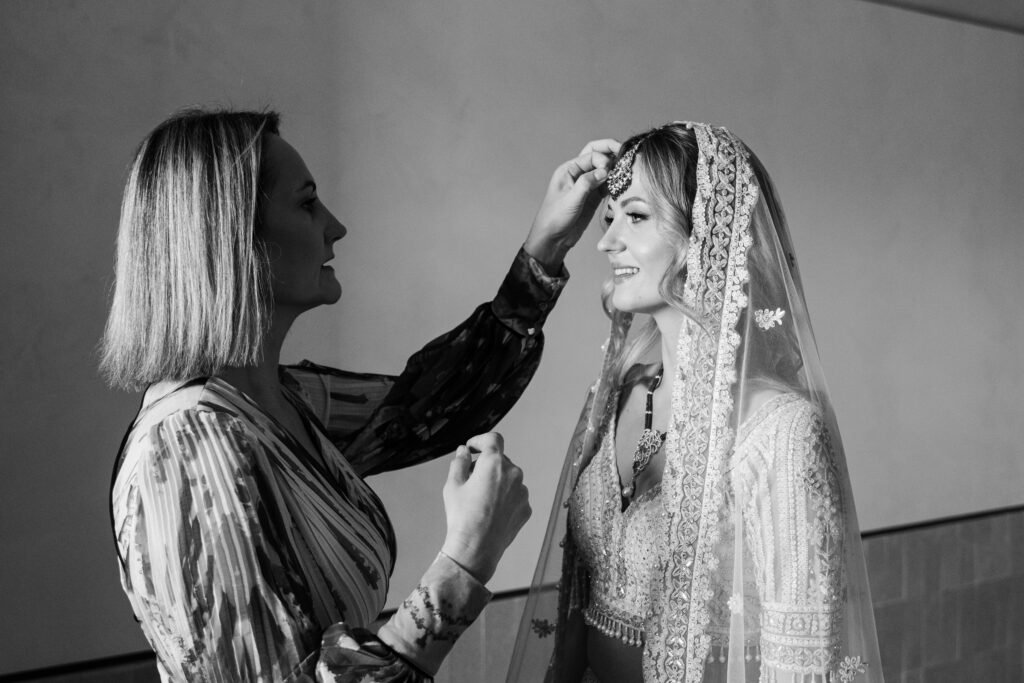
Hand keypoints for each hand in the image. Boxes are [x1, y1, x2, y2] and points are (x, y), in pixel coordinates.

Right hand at [440, 432, 530, 583]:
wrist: (476, 549)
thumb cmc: (462, 516)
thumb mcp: (452, 485)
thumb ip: (459, 462)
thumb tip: (464, 451)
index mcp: (494, 463)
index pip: (493, 439)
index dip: (481, 440)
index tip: (473, 447)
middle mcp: (514, 473)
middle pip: (501, 460)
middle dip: (486, 465)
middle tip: (470, 479)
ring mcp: (523, 492)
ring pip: (509, 478)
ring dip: (497, 481)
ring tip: (481, 500)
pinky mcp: (526, 508)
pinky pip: (516, 496)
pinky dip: (506, 497)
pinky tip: (492, 512)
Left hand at [523, 138, 620, 271]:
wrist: (553, 239)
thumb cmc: (554, 218)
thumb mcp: (571, 199)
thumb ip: (587, 183)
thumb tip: (605, 170)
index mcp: (568, 170)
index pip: (590, 155)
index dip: (603, 158)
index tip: (609, 169)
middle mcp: (578, 174)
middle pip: (597, 155)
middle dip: (611, 151)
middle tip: (626, 153)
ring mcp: (587, 185)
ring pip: (604, 169)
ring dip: (615, 168)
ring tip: (627, 169)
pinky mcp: (593, 197)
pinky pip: (607, 184)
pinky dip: (615, 182)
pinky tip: (623, 183)